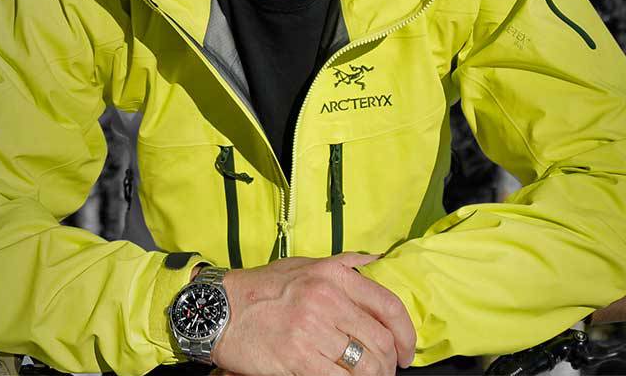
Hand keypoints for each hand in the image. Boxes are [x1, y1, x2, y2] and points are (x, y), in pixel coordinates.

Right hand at [209, 252, 415, 375]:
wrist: (218, 309)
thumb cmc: (261, 288)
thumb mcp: (305, 264)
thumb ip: (345, 263)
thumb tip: (378, 261)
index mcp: (334, 276)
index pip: (389, 307)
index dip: (406, 335)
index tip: (407, 352)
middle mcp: (327, 300)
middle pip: (380, 341)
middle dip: (389, 363)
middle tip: (385, 372)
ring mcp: (312, 330)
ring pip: (363, 364)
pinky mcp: (296, 357)